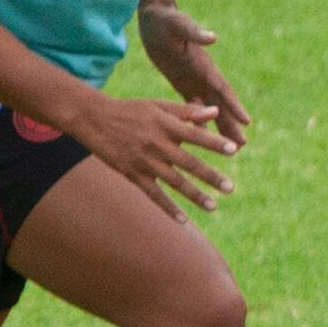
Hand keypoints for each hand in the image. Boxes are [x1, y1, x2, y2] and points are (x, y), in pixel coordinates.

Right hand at [69, 90, 239, 218]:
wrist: (93, 119)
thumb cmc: (130, 110)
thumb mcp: (158, 105)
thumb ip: (186, 111)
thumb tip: (215, 111)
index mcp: (165, 125)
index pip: (195, 135)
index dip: (214, 143)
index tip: (234, 150)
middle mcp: (156, 144)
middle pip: (188, 163)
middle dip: (210, 176)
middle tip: (230, 188)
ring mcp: (144, 161)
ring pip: (173, 182)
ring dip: (194, 195)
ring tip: (214, 206)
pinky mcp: (133, 174)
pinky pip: (153, 194)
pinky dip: (168, 208)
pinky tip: (183, 221)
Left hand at [132, 1, 251, 147]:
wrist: (155, 15)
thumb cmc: (166, 19)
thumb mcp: (179, 25)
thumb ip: (195, 32)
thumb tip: (213, 37)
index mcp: (203, 65)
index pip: (222, 89)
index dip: (233, 105)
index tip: (246, 122)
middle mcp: (203, 75)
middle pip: (220, 104)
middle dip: (231, 124)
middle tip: (243, 145)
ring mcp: (194, 80)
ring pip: (210, 108)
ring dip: (220, 126)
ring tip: (231, 146)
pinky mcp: (181, 82)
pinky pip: (191, 106)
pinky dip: (198, 120)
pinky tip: (202, 136)